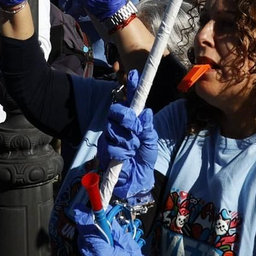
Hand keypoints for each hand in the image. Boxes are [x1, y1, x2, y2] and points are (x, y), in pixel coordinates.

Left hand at [70, 200, 151, 255]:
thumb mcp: (127, 244)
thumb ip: (113, 229)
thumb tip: (105, 215)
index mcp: (101, 254)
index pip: (86, 233)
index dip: (82, 221)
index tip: (79, 211)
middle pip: (83, 245)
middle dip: (87, 235)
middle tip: (95, 229)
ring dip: (91, 250)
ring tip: (103, 249)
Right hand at [99, 71, 157, 203]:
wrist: (137, 179)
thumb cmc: (145, 158)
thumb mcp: (150, 141)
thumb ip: (148, 128)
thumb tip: (147, 112)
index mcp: (133, 120)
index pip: (131, 100)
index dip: (132, 87)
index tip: (135, 75)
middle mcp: (120, 124)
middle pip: (116, 111)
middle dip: (126, 120)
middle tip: (135, 131)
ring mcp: (110, 136)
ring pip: (113, 129)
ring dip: (126, 141)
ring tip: (133, 149)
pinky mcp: (104, 149)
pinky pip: (110, 146)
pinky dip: (121, 153)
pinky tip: (126, 158)